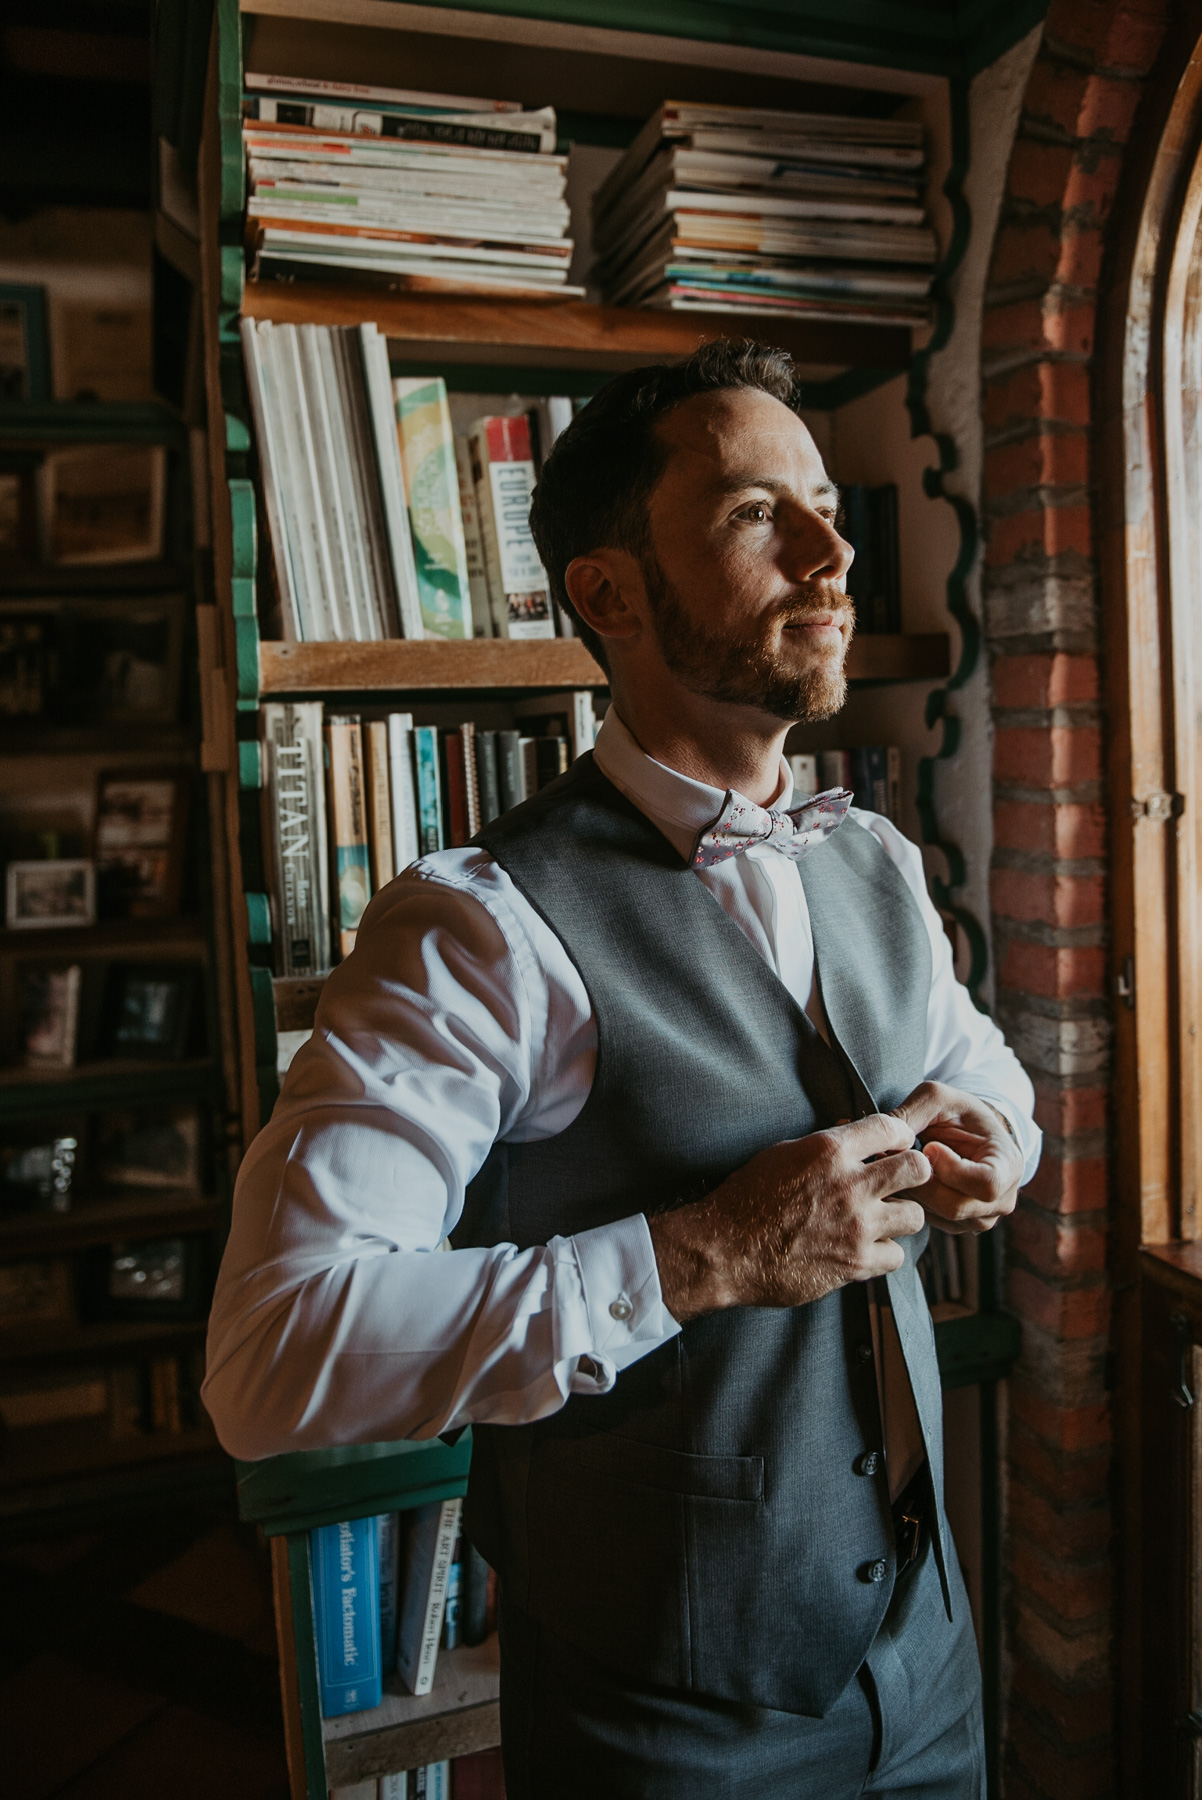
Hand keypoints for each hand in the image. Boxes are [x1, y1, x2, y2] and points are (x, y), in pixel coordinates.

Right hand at [647, 1115, 930, 1323]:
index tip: (897, 1146)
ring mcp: (857, 1226)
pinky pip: (897, 1256)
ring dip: (900, 1217)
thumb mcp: (782, 1154)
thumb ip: (824, 1147)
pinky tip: (866, 1250)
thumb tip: (853, 1134)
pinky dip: (884, 1254)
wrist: (724, 1250)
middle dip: (914, 1173)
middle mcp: (850, 1185)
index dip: (900, 1136)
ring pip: (915, 1216)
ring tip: (883, 1220)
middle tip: (901, 1183)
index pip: (891, 1127)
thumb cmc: (746, 1199)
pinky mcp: (856, 1263)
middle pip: (917, 1169)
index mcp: (829, 1150)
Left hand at [890, 1082, 1022, 1235]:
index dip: (951, 1169)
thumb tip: (887, 1144)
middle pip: (956, 1207)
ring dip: (914, 1193)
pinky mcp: (959, 1225)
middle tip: (901, 1158)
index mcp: (1008, 1166)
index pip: (986, 1184)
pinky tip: (907, 1180)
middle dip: (921, 1183)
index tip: (930, 1146)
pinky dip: (914, 1202)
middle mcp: (1002, 1200)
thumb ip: (912, 1113)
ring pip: (940, 1217)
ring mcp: (981, 1217)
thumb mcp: (937, 1097)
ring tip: (902, 1166)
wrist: (966, 1131)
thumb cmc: (957, 1112)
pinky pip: (931, 1222)